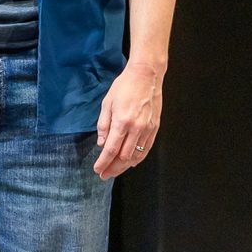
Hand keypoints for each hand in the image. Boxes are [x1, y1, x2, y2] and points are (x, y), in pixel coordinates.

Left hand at [93, 62, 162, 179]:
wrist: (146, 76)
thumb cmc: (124, 87)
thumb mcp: (107, 103)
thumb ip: (104, 125)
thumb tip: (102, 144)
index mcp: (122, 121)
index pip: (111, 149)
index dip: (103, 162)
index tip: (97, 169)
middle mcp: (136, 128)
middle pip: (123, 156)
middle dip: (112, 168)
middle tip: (104, 175)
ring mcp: (147, 129)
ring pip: (136, 156)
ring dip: (124, 167)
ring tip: (114, 172)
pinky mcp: (155, 128)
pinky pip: (146, 149)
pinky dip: (138, 159)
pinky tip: (131, 163)